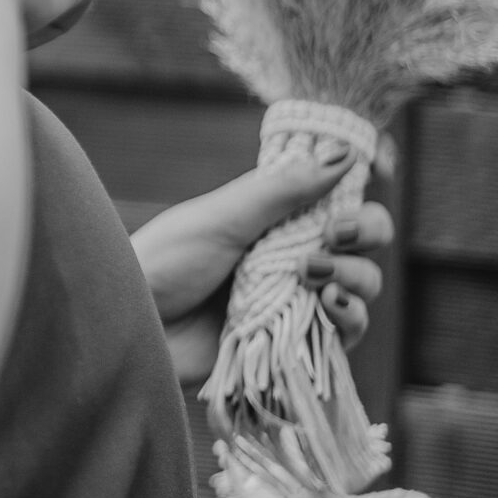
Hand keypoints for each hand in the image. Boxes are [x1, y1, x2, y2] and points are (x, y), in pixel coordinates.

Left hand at [134, 137, 396, 385]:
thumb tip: (344, 153)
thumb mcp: (223, 218)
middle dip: (364, 236)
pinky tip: (328, 307)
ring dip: (355, 278)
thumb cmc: (164, 263)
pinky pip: (345, 335)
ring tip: (314, 277)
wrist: (133, 325)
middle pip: (362, 245)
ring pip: (361, 288)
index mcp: (274, 219)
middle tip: (334, 237)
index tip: (341, 210)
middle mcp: (291, 257)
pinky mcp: (294, 345)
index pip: (340, 204)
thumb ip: (283, 190)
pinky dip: (349, 319)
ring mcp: (295, 302)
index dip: (356, 206)